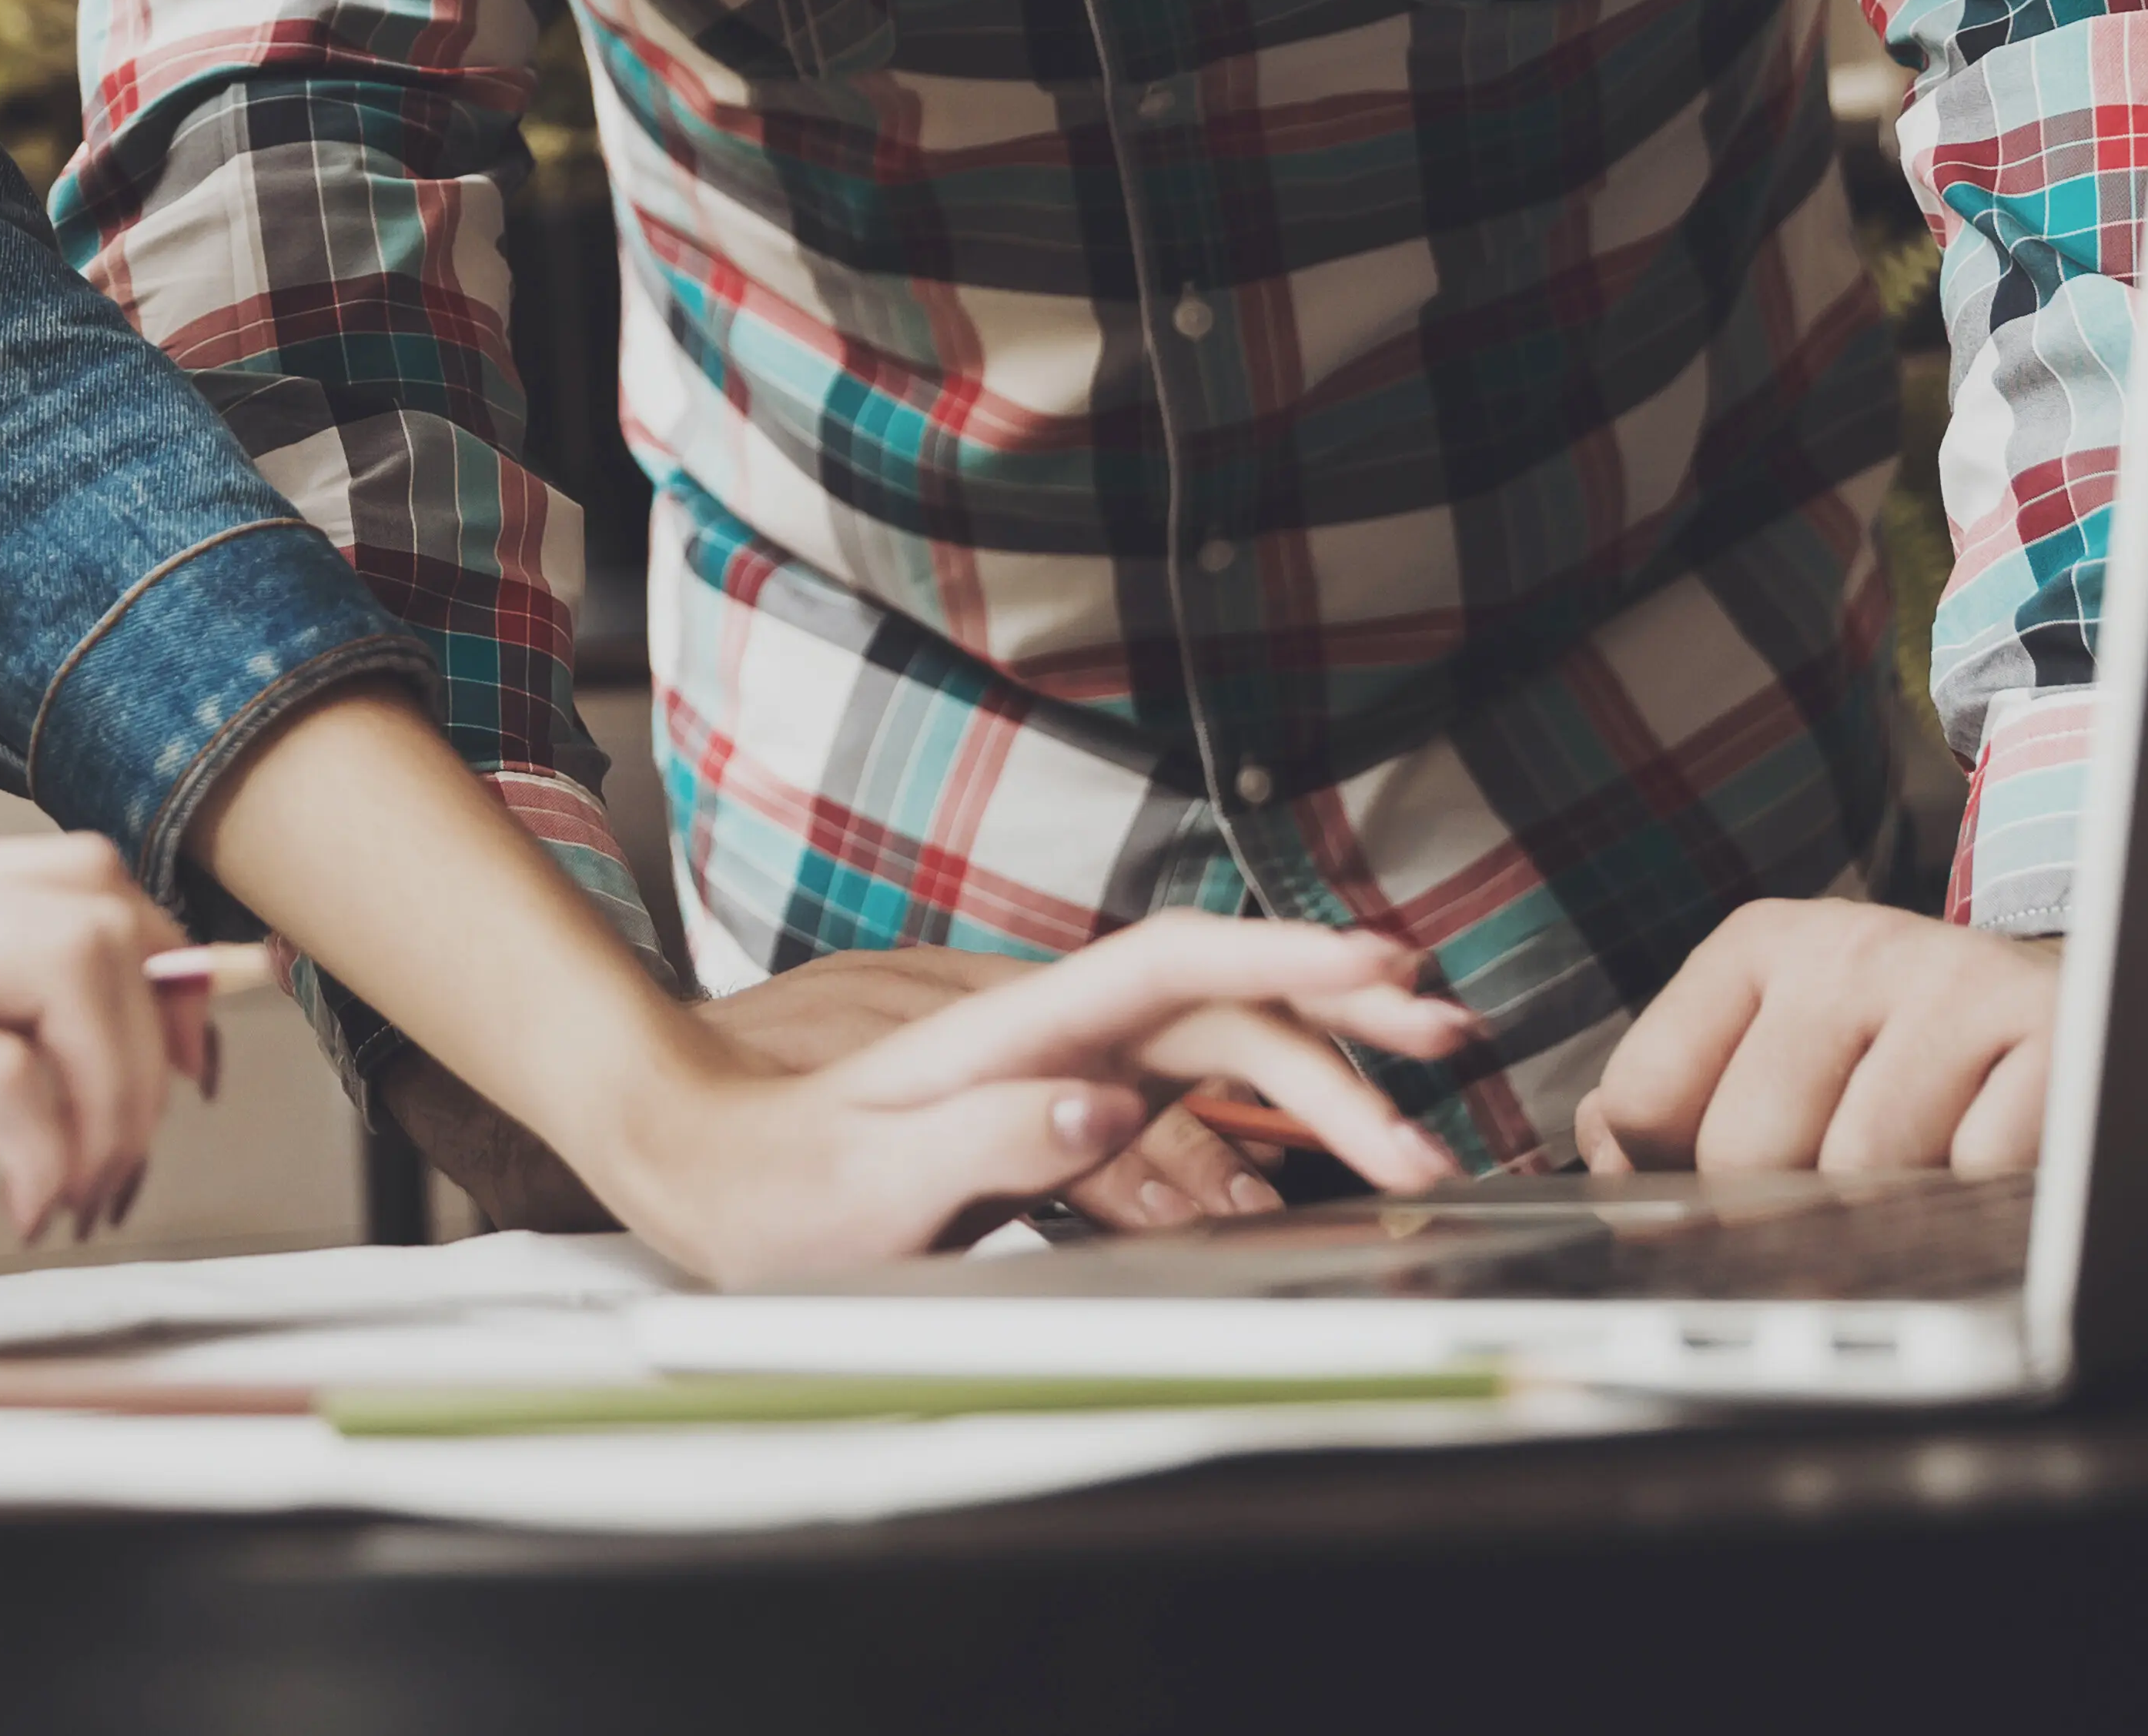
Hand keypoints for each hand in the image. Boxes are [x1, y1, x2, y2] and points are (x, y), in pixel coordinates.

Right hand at [0, 835, 211, 1393]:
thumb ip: (5, 1028)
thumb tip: (177, 1015)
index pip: (82, 872)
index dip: (172, 970)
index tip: (189, 1082)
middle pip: (94, 908)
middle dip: (159, 1042)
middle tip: (130, 1163)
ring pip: (67, 968)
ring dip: (115, 1099)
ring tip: (77, 1195)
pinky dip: (47, 1153)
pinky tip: (23, 1212)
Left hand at [604, 913, 1475, 1287]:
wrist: (696, 1158)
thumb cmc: (772, 1185)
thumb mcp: (873, 1183)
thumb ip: (990, 1142)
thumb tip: (1105, 1110)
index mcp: (1016, 1029)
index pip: (1177, 967)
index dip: (1289, 962)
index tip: (1388, 968)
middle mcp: (1047, 1028)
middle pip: (1220, 1006)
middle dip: (1344, 1026)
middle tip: (1450, 1056)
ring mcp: (1054, 1064)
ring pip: (1211, 1049)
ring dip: (1317, 1072)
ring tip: (1411, 1121)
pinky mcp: (1048, 1108)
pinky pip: (1176, 1100)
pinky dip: (1254, 1117)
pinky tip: (1299, 1157)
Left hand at [1580, 897, 2055, 1173]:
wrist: (2095, 1025)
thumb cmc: (1919, 1059)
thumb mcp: (1787, 1050)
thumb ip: (1674, 1100)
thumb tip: (1604, 1158)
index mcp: (1762, 946)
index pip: (1642, 1100)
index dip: (1663, 1185)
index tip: (1708, 1207)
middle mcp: (1850, 945)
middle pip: (1743, 1152)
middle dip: (1788, 1209)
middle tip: (1845, 1202)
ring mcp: (1953, 981)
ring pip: (1857, 1175)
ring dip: (1890, 1217)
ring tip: (1928, 1180)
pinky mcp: (2051, 1037)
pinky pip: (1971, 1178)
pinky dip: (1979, 1209)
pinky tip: (1993, 1175)